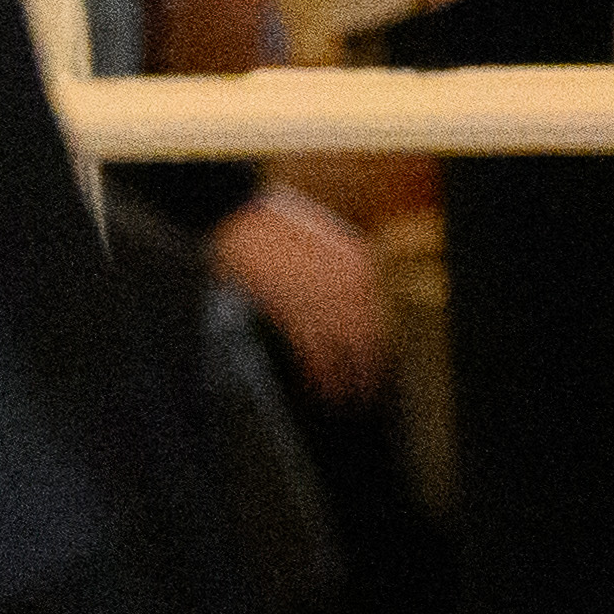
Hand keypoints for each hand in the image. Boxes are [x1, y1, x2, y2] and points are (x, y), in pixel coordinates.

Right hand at [215, 175, 395, 408]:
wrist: (234, 213)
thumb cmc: (270, 226)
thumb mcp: (320, 243)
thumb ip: (339, 275)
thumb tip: (346, 312)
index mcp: (359, 262)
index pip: (379, 317)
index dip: (378, 349)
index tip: (376, 368)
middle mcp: (348, 280)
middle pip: (367, 339)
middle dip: (366, 371)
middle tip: (364, 393)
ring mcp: (320, 294)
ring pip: (343, 350)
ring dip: (343, 380)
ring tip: (341, 399)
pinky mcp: (292, 307)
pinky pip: (314, 351)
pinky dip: (318, 374)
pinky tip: (317, 386)